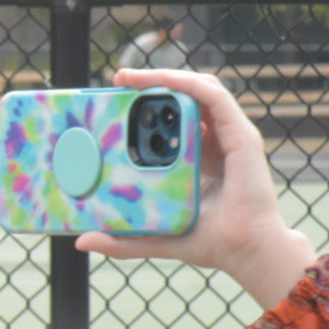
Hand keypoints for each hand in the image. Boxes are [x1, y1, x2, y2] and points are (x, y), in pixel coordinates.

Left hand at [75, 68, 314, 307]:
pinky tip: (163, 81)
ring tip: (132, 77)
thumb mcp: (154, 236)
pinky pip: (213, 97)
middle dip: (152, 84)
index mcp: (199, 159)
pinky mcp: (242, 135)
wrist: (246, 252)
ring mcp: (230, 136)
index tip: (114, 98)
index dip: (147, 105)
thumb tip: (82, 241)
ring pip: (198, 90)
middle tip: (117, 79)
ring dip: (165, 77)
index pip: (173, 119)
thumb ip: (122, 240)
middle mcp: (216, 142)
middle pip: (184, 99)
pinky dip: (187, 84)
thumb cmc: (209, 243)